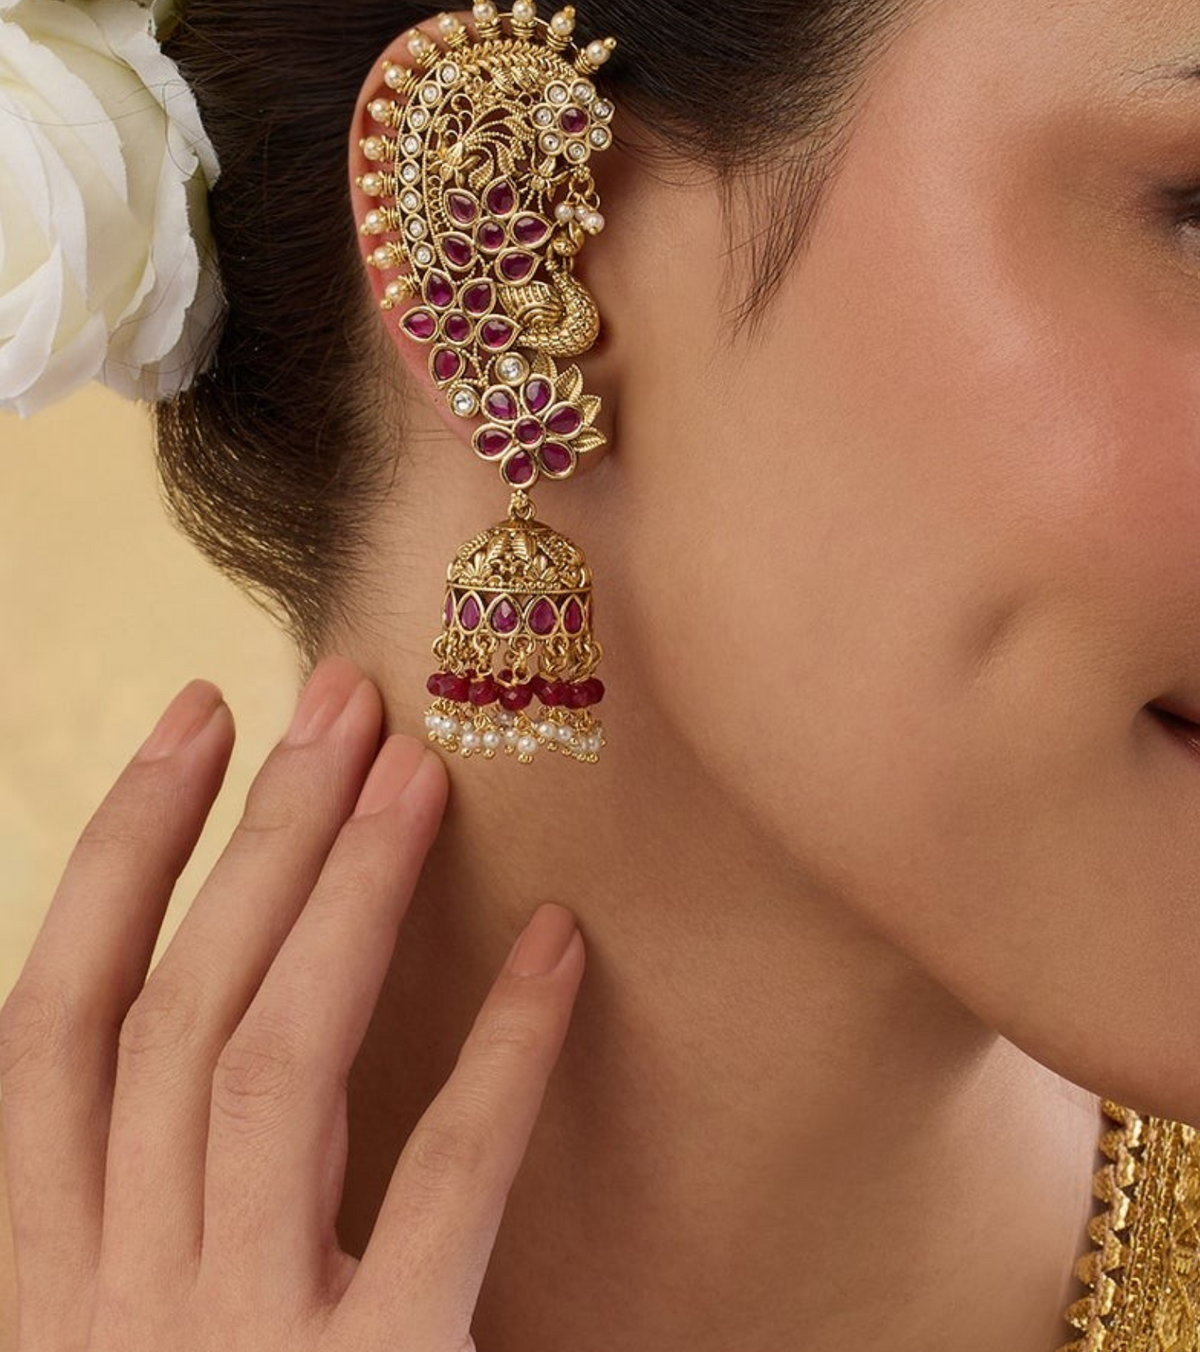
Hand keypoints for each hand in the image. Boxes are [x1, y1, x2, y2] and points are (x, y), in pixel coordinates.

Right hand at [0, 654, 584, 1350]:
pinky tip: (562, 951)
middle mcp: (109, 1304)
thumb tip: (232, 998)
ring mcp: (224, 1348)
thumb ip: (155, 1204)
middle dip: (252, 839)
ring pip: (269, 1067)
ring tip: (417, 773)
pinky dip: (502, 1058)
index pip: (49, 1025)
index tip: (190, 719)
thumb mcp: (130, 1339)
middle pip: (172, 1013)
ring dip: (347, 900)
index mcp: (44, 1285)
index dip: (115, 857)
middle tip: (336, 700)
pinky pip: (441, 1192)